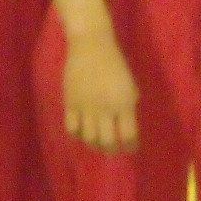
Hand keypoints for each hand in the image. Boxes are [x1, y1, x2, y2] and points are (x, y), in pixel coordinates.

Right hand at [63, 31, 138, 153]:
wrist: (92, 48)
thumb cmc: (116, 64)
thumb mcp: (130, 85)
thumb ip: (128, 105)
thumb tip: (125, 125)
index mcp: (124, 103)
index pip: (129, 134)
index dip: (130, 146)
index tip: (131, 150)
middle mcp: (105, 109)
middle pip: (107, 141)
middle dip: (111, 150)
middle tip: (113, 152)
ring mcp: (86, 108)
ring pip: (88, 138)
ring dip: (94, 145)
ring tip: (98, 146)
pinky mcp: (70, 104)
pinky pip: (72, 128)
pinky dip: (77, 136)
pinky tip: (82, 136)